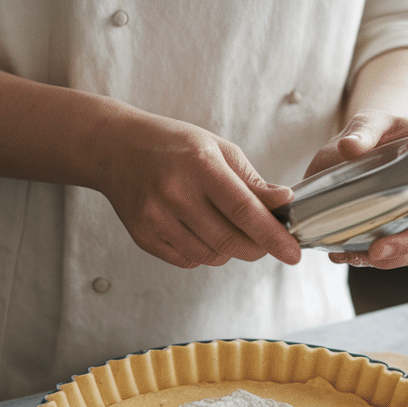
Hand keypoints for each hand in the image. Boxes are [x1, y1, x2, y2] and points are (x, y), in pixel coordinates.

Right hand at [94, 111, 301, 268]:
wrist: (115, 149)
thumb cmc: (173, 146)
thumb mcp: (217, 149)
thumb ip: (251, 181)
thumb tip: (284, 204)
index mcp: (200, 166)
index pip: (245, 211)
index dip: (273, 236)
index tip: (292, 252)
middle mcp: (175, 194)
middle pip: (230, 241)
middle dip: (257, 248)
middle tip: (266, 242)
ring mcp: (156, 219)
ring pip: (211, 255)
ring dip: (230, 250)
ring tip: (227, 227)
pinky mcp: (144, 237)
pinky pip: (189, 260)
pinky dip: (204, 253)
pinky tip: (200, 230)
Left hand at [304, 109, 407, 269]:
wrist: (362, 149)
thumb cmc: (376, 132)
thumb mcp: (370, 122)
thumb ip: (363, 131)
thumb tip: (349, 147)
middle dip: (407, 243)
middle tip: (377, 251)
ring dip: (389, 259)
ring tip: (357, 257)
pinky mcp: (394, 233)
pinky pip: (392, 255)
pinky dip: (370, 260)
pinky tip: (347, 255)